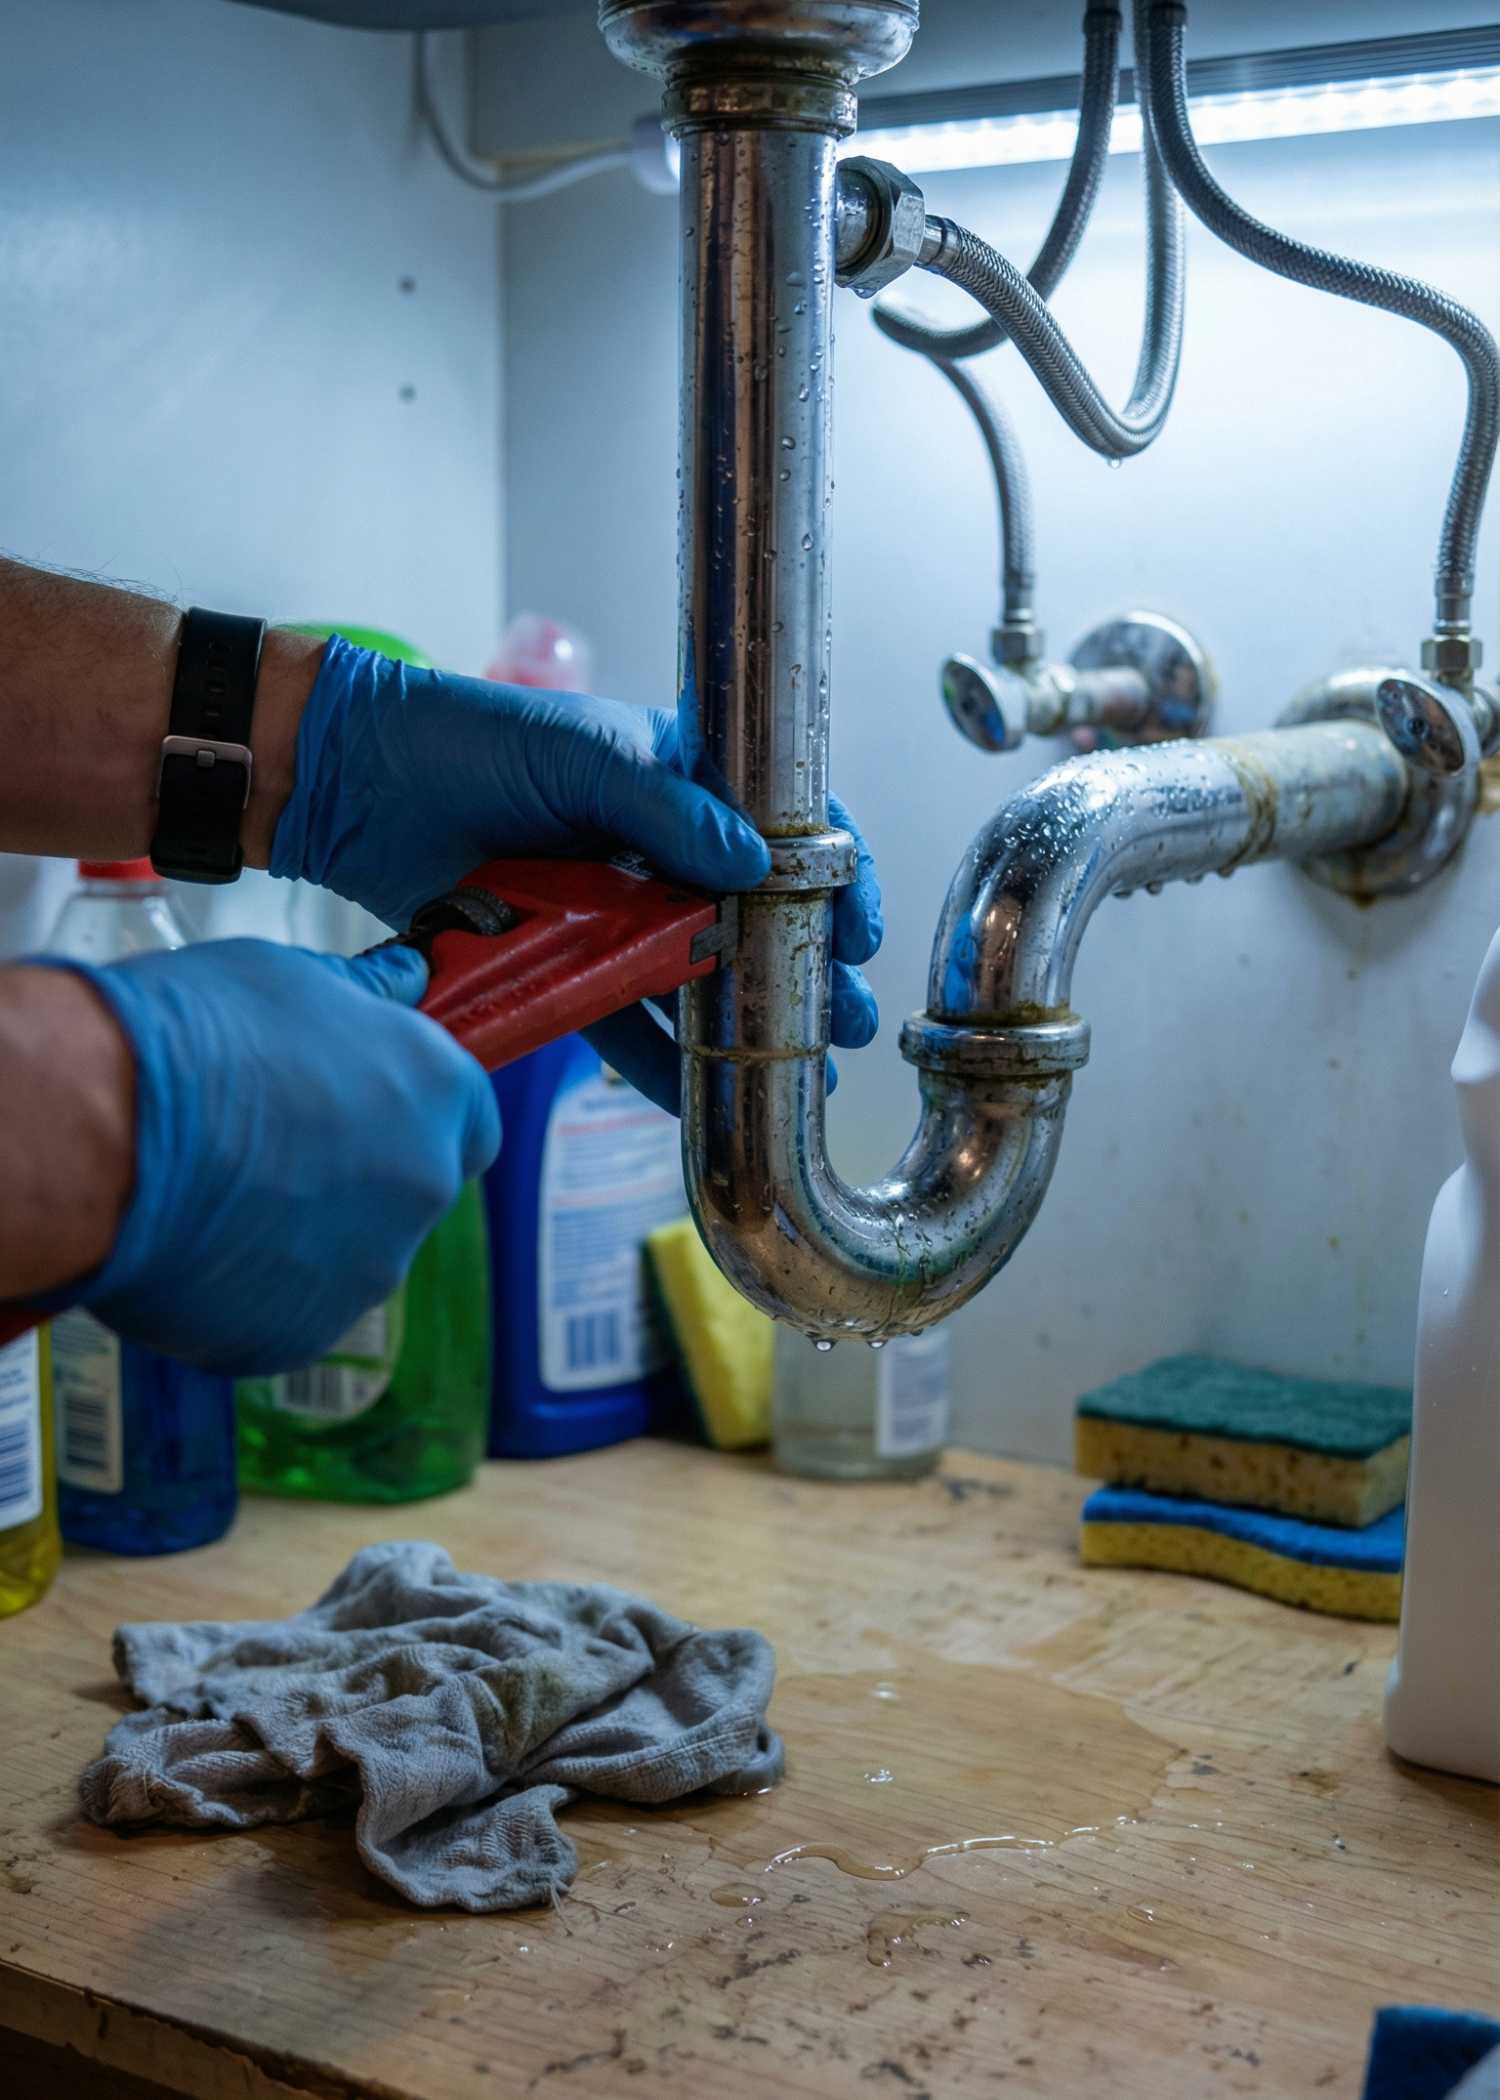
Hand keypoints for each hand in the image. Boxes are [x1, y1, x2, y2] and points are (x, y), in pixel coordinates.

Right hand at [37, 941, 497, 1374]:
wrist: (103, 1132)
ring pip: (344, 1256)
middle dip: (351, 1173)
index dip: (414, 1110)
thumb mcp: (288, 978)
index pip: (467, 1117)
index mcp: (438, 1097)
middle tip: (266, 1141)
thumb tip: (403, 985)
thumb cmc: (193, 1038)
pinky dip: (246, 1287)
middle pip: (405, 1191)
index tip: (366, 1100)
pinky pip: (281, 1310)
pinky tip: (190, 1242)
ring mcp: (364, 1274)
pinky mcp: (295, 1337)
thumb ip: (360, 994)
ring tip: (213, 1187)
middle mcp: (423, 1191)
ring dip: (299, 1233)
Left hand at [268, 637, 882, 1109]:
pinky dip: (663, 1066)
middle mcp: (662, 850)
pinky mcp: (564, 966)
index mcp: (684, 779)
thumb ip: (668, 812)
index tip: (859, 929)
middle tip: (850, 1020)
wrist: (359, 779)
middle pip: (759, 916)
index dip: (834, 876)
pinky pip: (623, 1025)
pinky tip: (710, 1101)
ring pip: (699, 978)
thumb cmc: (475, 738)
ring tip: (804, 1073)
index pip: (786, 826)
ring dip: (753, 1027)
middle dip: (810, 970)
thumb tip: (756, 865)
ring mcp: (615, 913)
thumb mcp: (581, 756)